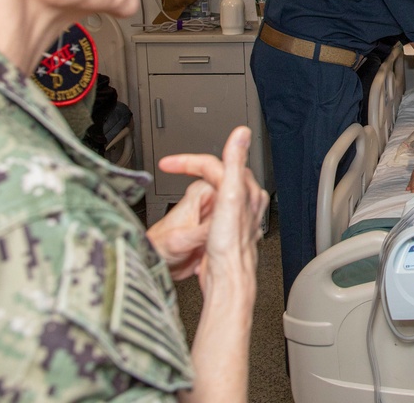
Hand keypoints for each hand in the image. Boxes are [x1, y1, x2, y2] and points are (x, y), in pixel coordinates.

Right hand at [147, 126, 267, 280]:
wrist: (228, 280)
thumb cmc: (228, 245)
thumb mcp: (228, 196)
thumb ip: (233, 162)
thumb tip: (242, 133)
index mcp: (245, 189)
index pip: (215, 163)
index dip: (187, 161)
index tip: (167, 164)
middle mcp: (246, 201)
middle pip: (218, 174)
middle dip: (193, 169)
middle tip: (171, 167)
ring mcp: (237, 216)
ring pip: (216, 191)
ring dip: (197, 185)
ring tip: (179, 182)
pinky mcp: (229, 230)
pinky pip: (214, 210)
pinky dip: (201, 206)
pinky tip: (194, 214)